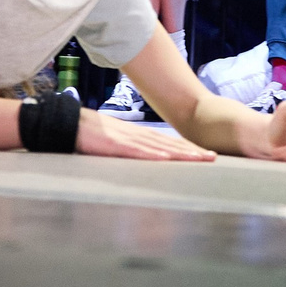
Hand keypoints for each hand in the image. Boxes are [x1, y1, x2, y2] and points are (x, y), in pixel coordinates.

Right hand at [74, 108, 214, 160]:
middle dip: (192, 151)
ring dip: (180, 153)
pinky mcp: (115, 145)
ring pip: (159, 147)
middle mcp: (138, 136)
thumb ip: (132, 152)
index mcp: (139, 136)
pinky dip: (152, 154)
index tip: (205, 154)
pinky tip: (166, 158)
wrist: (72, 124)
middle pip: (170, 144)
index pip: (169, 143)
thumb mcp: (118, 144)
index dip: (188, 149)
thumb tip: (148, 162)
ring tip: (198, 158)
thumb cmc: (93, 136)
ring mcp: (128, 140)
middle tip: (213, 157)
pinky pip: (137, 151)